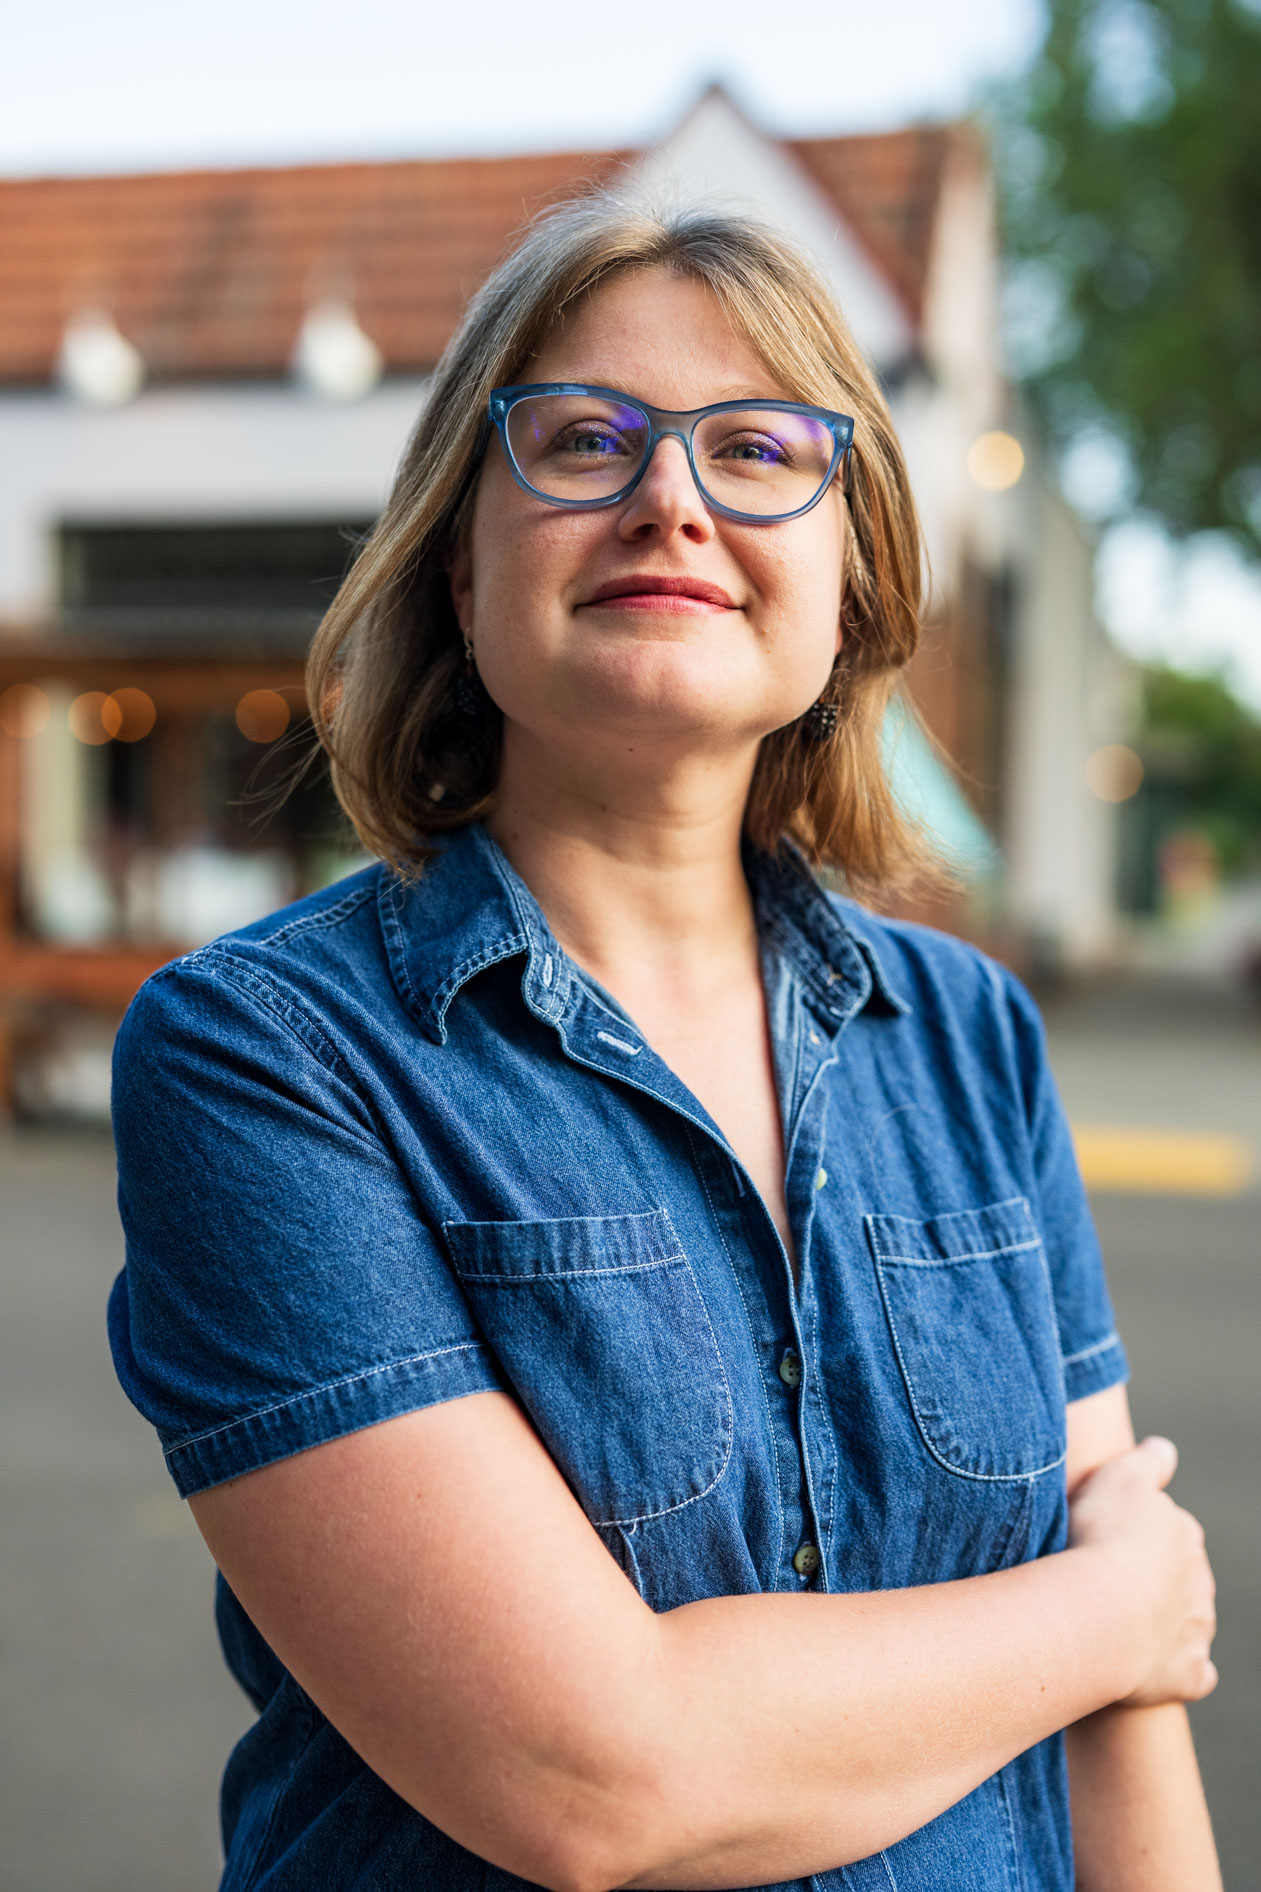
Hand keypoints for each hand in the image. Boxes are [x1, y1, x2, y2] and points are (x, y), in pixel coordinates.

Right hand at [1068, 1436, 1216, 1707]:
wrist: (1101, 1612)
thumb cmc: (1103, 1537)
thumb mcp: (1121, 1476)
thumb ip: (1148, 1461)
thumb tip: (1164, 1450)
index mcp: (1184, 1534)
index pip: (1172, 1528)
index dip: (1140, 1533)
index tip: (1109, 1537)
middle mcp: (1199, 1582)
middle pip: (1180, 1577)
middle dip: (1155, 1579)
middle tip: (1106, 1580)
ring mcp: (1196, 1630)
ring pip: (1188, 1624)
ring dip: (1163, 1623)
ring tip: (1116, 1622)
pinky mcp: (1187, 1675)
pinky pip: (1191, 1674)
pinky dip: (1177, 1670)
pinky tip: (1150, 1667)